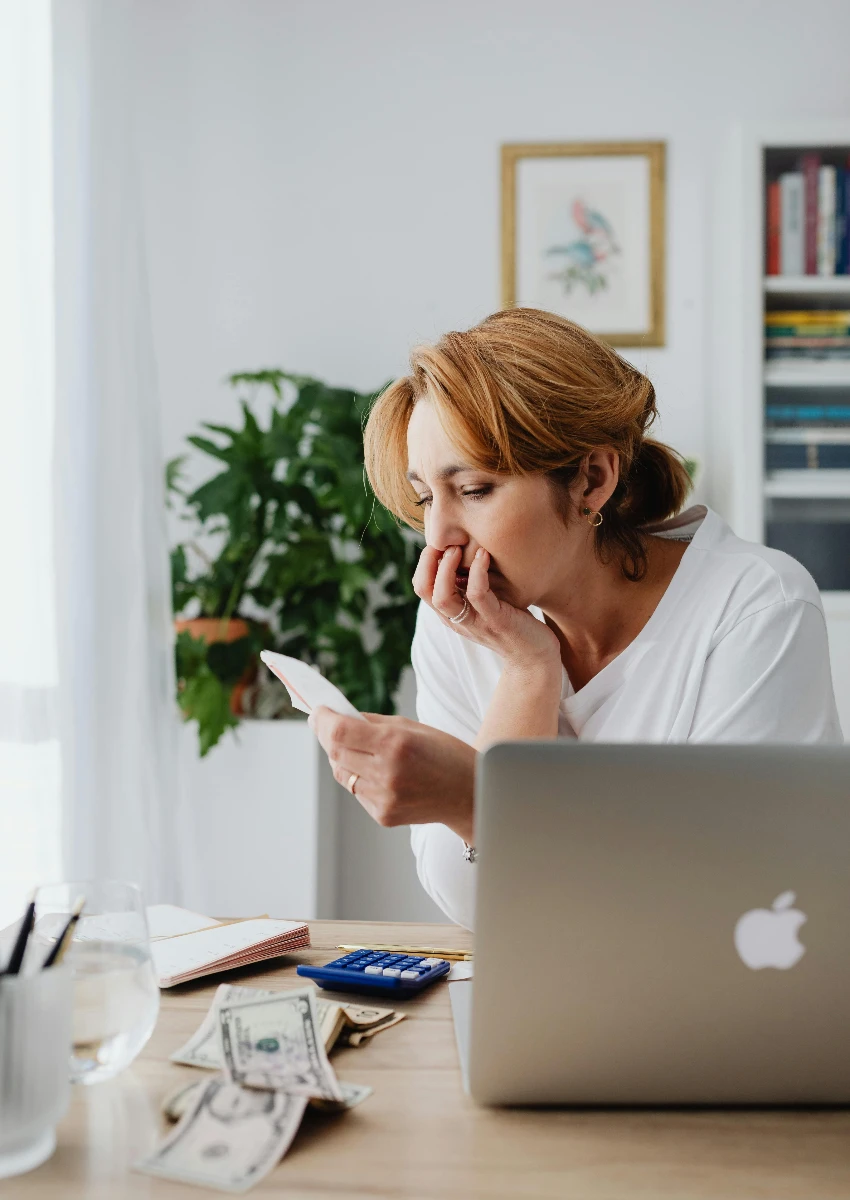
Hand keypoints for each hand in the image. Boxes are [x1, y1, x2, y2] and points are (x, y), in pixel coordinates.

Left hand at [308, 707, 475, 842]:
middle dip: (326, 735)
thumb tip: (337, 716)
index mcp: (395, 744)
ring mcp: (384, 798)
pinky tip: (375, 771)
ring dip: (341, 758)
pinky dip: (358, 778)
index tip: (317, 711)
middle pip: (335, 752)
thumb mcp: (412, 727)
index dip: (322, 720)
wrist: (470, 794)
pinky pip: (356, 792)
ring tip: (355, 748)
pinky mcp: (384, 816)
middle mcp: (387, 773)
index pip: (339, 732)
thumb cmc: (445, 754)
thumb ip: (373, 723)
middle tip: (325, 723)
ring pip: (342, 774)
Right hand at [412, 544, 560, 673]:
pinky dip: (477, 572)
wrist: (535, 656)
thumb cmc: (513, 622)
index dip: (424, 562)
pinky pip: (478, 595)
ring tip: (459, 548)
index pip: (422, 587)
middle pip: (425, 591)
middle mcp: (458, 620)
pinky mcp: (496, 622)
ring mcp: (476, 623)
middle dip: (429, 562)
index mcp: (451, 614)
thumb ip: (471, 585)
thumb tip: (464, 550)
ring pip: (443, 598)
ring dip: (447, 568)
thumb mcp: (486, 602)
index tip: (441, 542)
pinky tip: (484, 555)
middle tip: (446, 542)